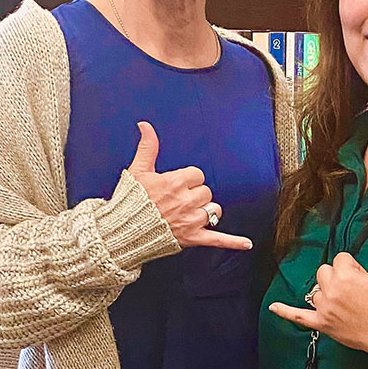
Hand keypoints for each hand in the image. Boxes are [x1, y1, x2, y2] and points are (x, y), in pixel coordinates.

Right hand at [127, 121, 250, 250]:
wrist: (120, 232)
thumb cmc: (129, 201)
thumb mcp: (137, 170)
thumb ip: (147, 146)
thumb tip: (145, 125)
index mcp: (175, 182)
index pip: (197, 174)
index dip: (187, 179)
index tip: (176, 185)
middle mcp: (185, 201)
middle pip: (206, 192)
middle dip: (195, 195)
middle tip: (177, 201)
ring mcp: (190, 221)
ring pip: (214, 210)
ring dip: (207, 211)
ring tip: (191, 213)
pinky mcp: (192, 238)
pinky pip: (217, 239)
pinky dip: (233, 242)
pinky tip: (247, 244)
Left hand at [269, 220, 367, 363]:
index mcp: (346, 277)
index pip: (341, 259)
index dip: (354, 267)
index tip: (365, 278)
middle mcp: (332, 291)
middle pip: (326, 271)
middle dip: (339, 276)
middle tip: (358, 289)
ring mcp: (325, 309)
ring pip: (317, 290)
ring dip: (328, 292)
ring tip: (348, 301)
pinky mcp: (323, 324)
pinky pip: (299, 317)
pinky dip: (286, 312)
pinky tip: (274, 307)